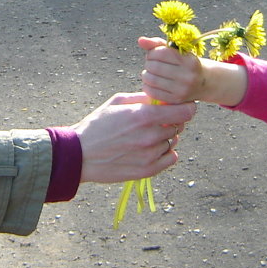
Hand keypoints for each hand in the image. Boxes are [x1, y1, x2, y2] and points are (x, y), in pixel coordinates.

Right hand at [72, 92, 195, 182]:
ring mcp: (150, 155)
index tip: (182, 107)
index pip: (184, 111)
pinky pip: (171, 158)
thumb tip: (159, 97)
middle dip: (172, 121)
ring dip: (166, 137)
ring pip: (173, 141)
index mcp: (144, 116)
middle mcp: (151, 136)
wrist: (80, 154)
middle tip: (158, 121)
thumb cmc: (96, 125)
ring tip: (147, 136)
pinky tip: (151, 148)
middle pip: (179, 126)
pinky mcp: (148, 170)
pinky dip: (166, 152)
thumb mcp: (116, 102)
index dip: (186, 107)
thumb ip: (141, 97)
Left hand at [138, 36, 203, 104]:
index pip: (161, 53)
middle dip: (148, 64)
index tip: (153, 55)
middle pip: (154, 66)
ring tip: (151, 73)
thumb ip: (158, 44)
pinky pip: (152, 92)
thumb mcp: (177, 51)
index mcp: (189, 60)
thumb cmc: (186, 63)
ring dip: (146, 74)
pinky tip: (152, 83)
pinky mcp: (176, 100)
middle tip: (152, 64)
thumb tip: (141, 40)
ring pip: (151, 79)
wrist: (204, 83)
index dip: (152, 53)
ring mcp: (182, 89)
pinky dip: (147, 86)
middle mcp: (187, 75)